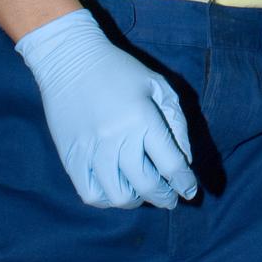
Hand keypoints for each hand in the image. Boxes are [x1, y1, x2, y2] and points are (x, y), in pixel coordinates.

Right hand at [16, 9, 197, 209]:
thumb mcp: (158, 85)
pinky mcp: (71, 158)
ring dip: (137, 201)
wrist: (71, 60)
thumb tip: (184, 160)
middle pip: (147, 185)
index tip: (190, 191)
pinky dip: (107, 199)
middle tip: (171, 199)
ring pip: (119, 197)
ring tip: (142, 191)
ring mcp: (92, 151)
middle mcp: (118, 139)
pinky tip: (116, 189)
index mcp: (143, 119)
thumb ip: (175, 122)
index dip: (184, 183)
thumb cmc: (121, 70)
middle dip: (165, 197)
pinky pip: (90, 194)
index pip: (170, 164)